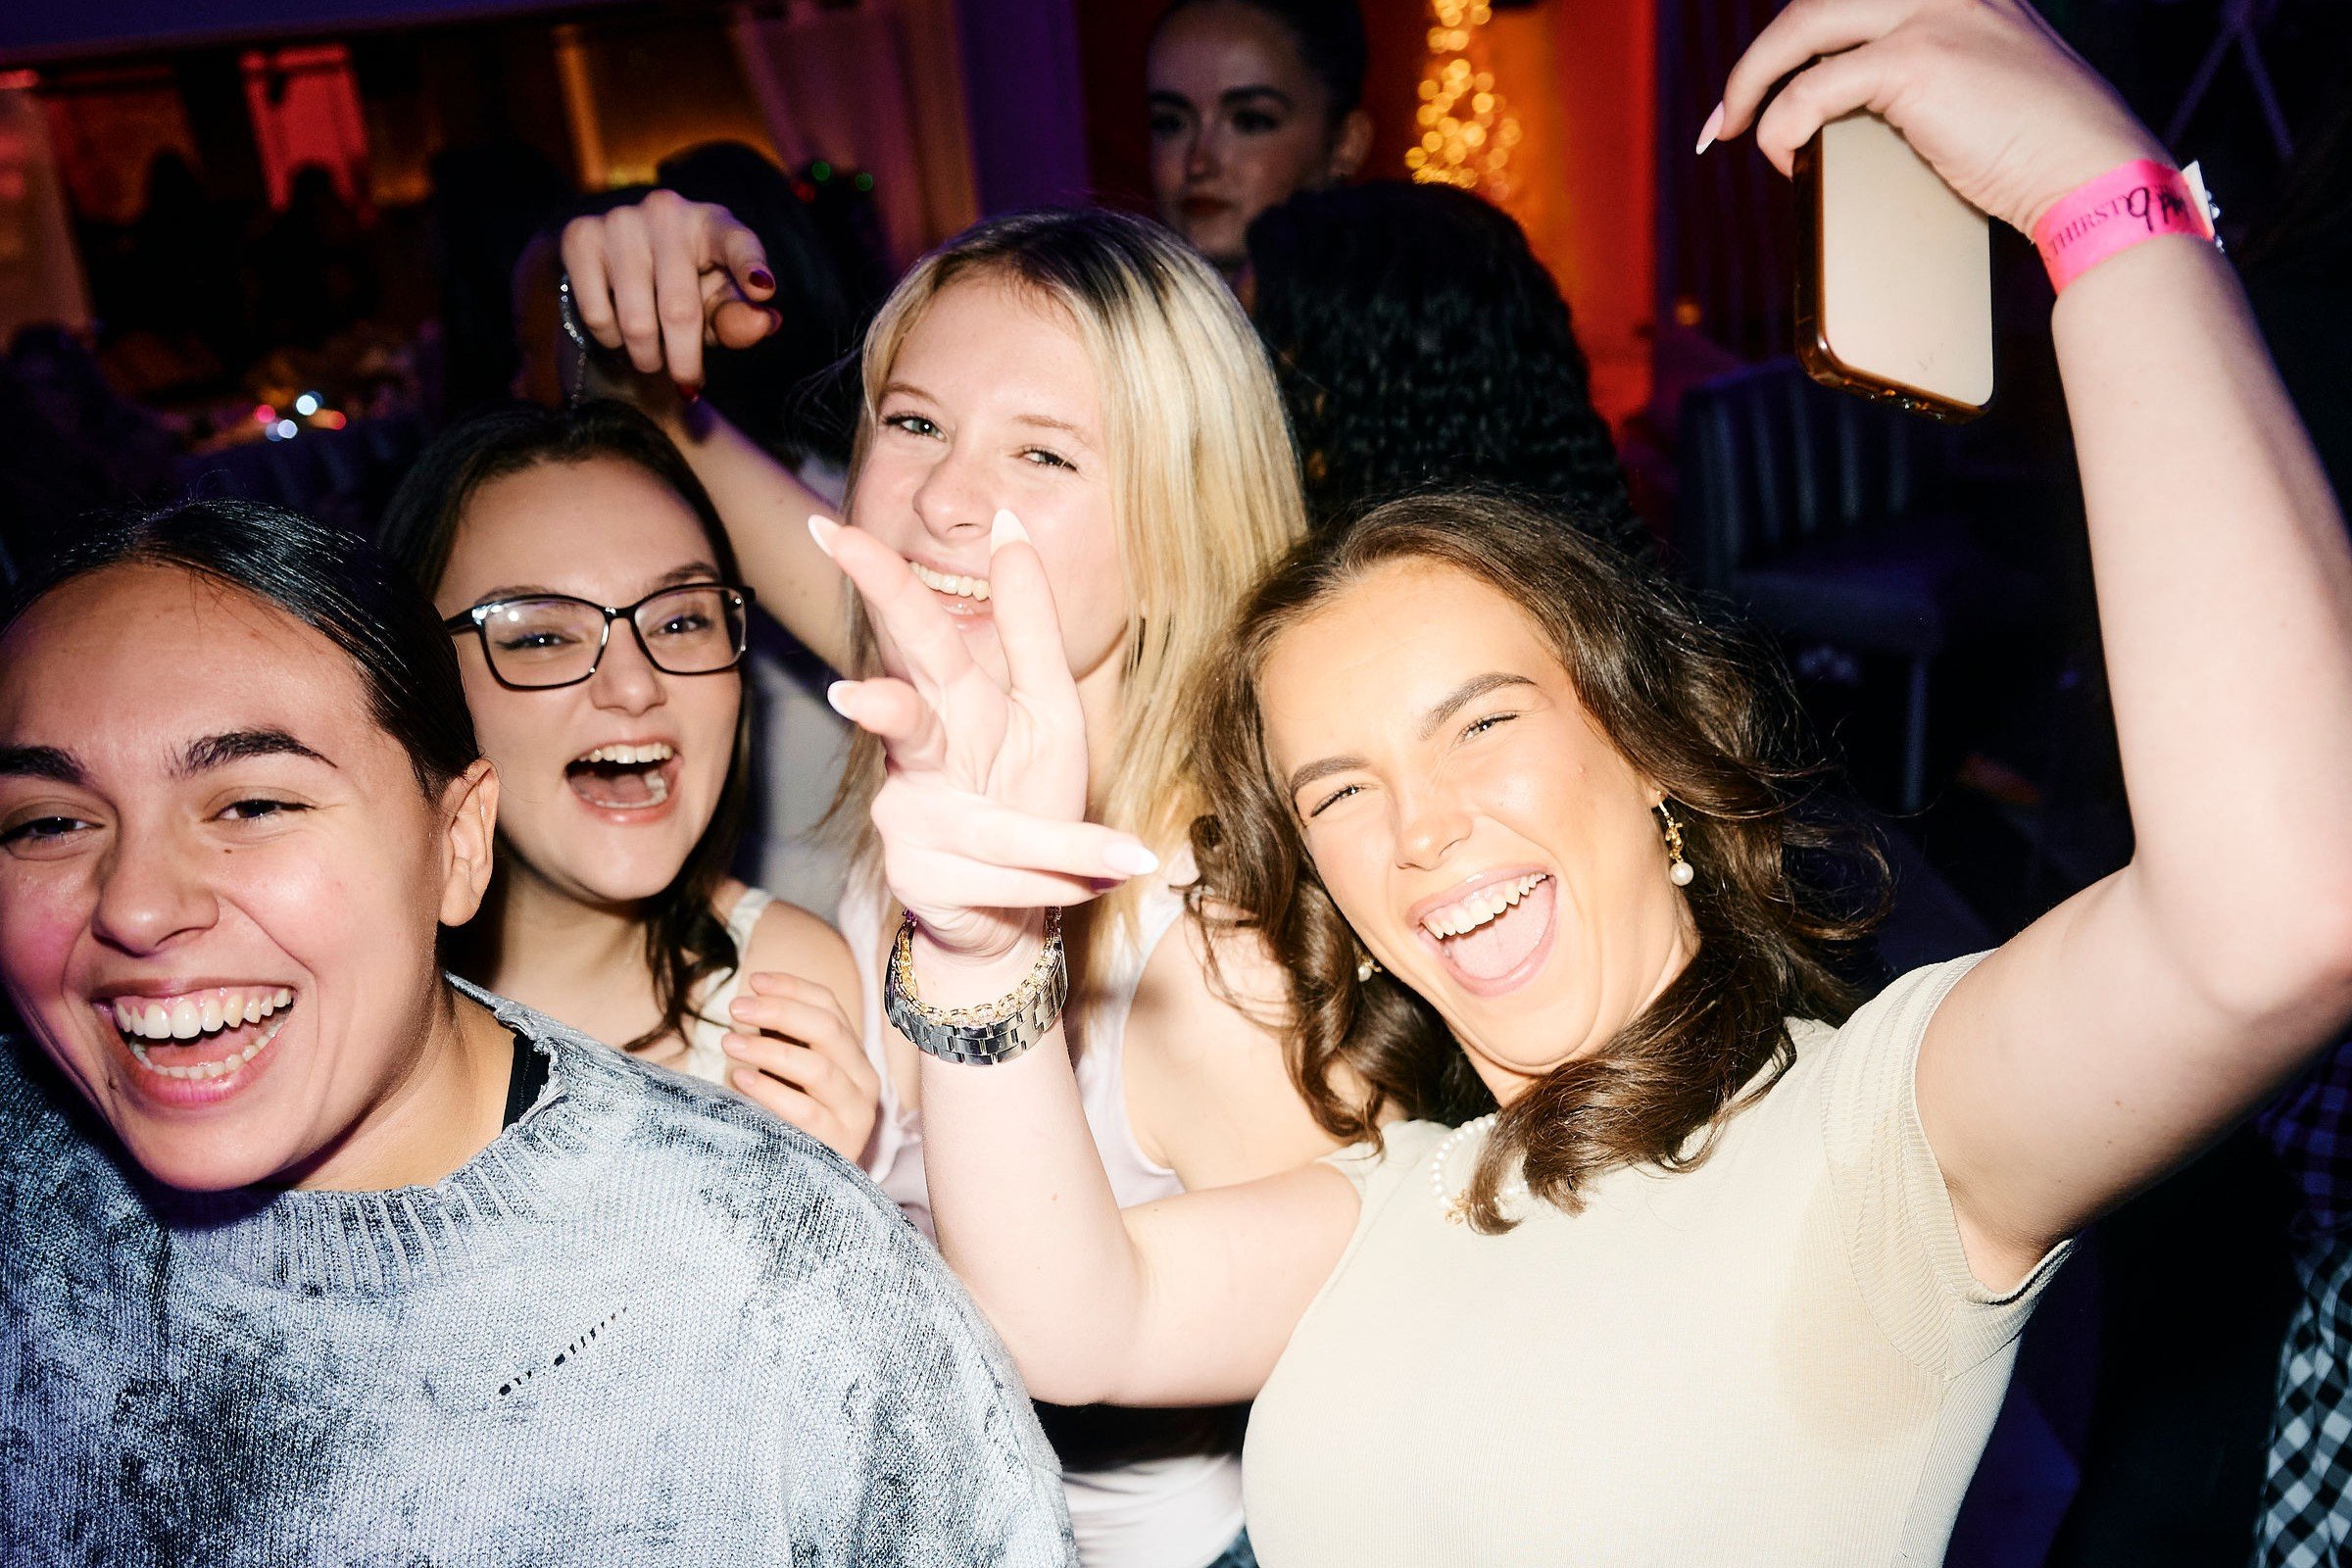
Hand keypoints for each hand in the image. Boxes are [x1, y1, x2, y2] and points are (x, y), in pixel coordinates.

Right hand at [559, 189, 781, 393]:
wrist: (614, 256)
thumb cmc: (683, 284)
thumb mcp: (716, 302)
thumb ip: (739, 318)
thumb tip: (762, 323)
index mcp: (712, 224)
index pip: (737, 243)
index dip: (750, 266)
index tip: (762, 290)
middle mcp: (667, 212)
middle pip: (680, 310)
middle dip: (684, 360)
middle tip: (686, 384)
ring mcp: (620, 221)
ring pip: (636, 321)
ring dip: (646, 356)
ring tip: (652, 358)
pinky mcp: (581, 236)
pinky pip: (598, 315)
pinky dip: (612, 340)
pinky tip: (620, 331)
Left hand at [721, 972, 879, 1162]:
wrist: (810, 1189)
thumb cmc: (792, 1123)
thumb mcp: (792, 1076)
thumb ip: (783, 1041)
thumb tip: (754, 1000)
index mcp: (853, 1056)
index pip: (830, 1007)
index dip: (792, 988)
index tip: (754, 980)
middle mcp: (864, 1080)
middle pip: (828, 1029)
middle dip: (779, 1011)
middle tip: (735, 1008)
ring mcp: (856, 1113)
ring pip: (817, 1068)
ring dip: (768, 1050)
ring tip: (728, 1043)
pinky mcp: (839, 1144)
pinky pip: (804, 1111)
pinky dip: (770, 1091)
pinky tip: (741, 1078)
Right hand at [815, 509, 1158, 970]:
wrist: (1012, 905)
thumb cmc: (1026, 790)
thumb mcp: (1047, 701)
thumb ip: (1029, 621)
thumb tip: (1009, 522)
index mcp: (952, 701)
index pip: (913, 631)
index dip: (875, 579)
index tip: (829, 527)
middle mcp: (918, 755)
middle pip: (901, 717)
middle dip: (882, 706)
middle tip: (855, 695)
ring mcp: (910, 819)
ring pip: (988, 830)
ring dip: (1060, 847)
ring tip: (1122, 860)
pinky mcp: (919, 879)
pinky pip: (1004, 880)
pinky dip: (1059, 883)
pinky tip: (1098, 883)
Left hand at [1713, 0, 2164, 233]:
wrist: (2094, 174)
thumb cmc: (2038, 151)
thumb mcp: (1978, 85)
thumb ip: (1920, 73)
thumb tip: (1838, 109)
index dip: (1796, 32)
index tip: (1764, 80)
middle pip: (1815, 2)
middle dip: (1759, 58)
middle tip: (1729, 116)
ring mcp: (1934, 13)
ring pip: (1802, 27)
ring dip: (1753, 81)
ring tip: (1736, 131)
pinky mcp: (1919, 60)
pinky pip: (1814, 89)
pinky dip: (1783, 127)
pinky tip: (1785, 157)